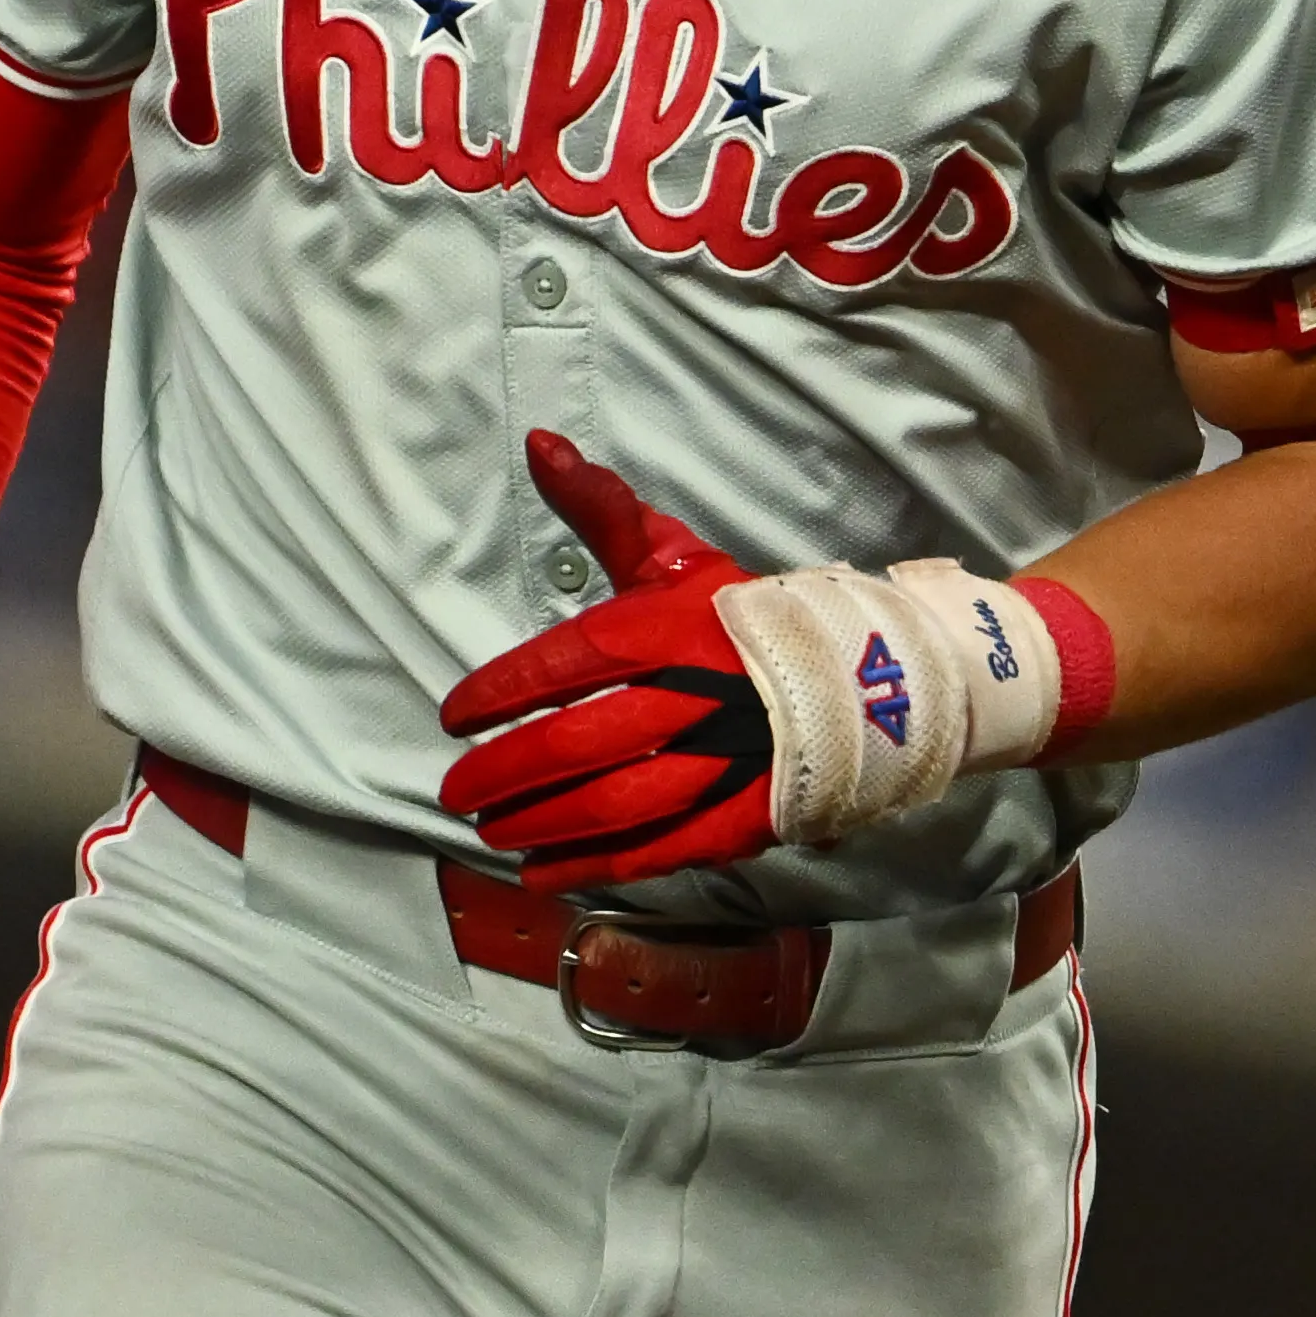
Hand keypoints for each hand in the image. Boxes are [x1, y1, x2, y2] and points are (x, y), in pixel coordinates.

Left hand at [437, 433, 780, 889]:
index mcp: (671, 627)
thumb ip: (601, 508)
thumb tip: (537, 443)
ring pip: (614, 805)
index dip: (503, 690)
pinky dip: (593, 865)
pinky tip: (542, 872)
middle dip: (506, 772)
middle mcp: (693, 695)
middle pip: (581, 743)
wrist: (860, 676)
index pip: (569, 660)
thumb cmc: (746, 616)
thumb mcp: (676, 555)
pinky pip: (656, 850)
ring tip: (491, 832)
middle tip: (455, 790)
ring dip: (542, 824)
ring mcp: (720, 762)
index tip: (455, 715)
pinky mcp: (741, 817)